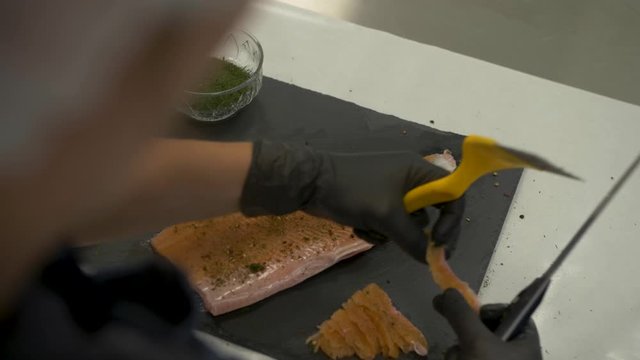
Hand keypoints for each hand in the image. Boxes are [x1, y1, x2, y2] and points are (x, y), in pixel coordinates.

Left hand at [240, 140, 464, 260]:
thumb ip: (412, 239)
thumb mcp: (386, 215)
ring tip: (372, 230)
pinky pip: (388, 223)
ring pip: (408, 222)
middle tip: (420, 254)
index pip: (452, 193)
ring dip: (392, 233)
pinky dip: (377, 230)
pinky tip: (359, 227)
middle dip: (419, 233)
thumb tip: (430, 259)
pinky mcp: (374, 201)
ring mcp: (390, 190)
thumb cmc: (351, 190)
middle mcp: (409, 178)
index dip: (453, 219)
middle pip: (432, 212)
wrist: (309, 183)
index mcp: (417, 170)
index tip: (440, 242)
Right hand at [433, 289, 542, 359]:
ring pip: (472, 350)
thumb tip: (446, 292)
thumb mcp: (476, 341)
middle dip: (466, 338)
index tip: (473, 318)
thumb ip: (461, 314)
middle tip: (463, 348)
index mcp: (526, 342)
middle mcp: (515, 355)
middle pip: (486, 331)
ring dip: (458, 355)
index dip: (489, 311)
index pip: (511, 313)